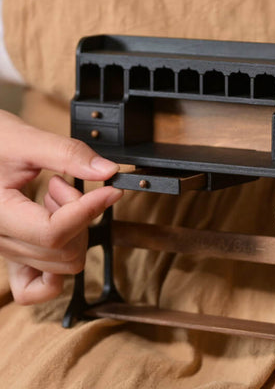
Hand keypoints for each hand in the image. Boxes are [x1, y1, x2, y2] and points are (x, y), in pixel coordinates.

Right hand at [0, 110, 122, 303]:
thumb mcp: (25, 140)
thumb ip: (68, 155)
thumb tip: (107, 171)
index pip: (53, 232)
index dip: (89, 210)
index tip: (111, 190)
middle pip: (63, 252)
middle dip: (80, 217)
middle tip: (65, 186)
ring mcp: (6, 251)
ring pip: (62, 264)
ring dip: (73, 230)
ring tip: (55, 198)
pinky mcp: (14, 253)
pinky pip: (36, 287)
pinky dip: (59, 265)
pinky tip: (61, 232)